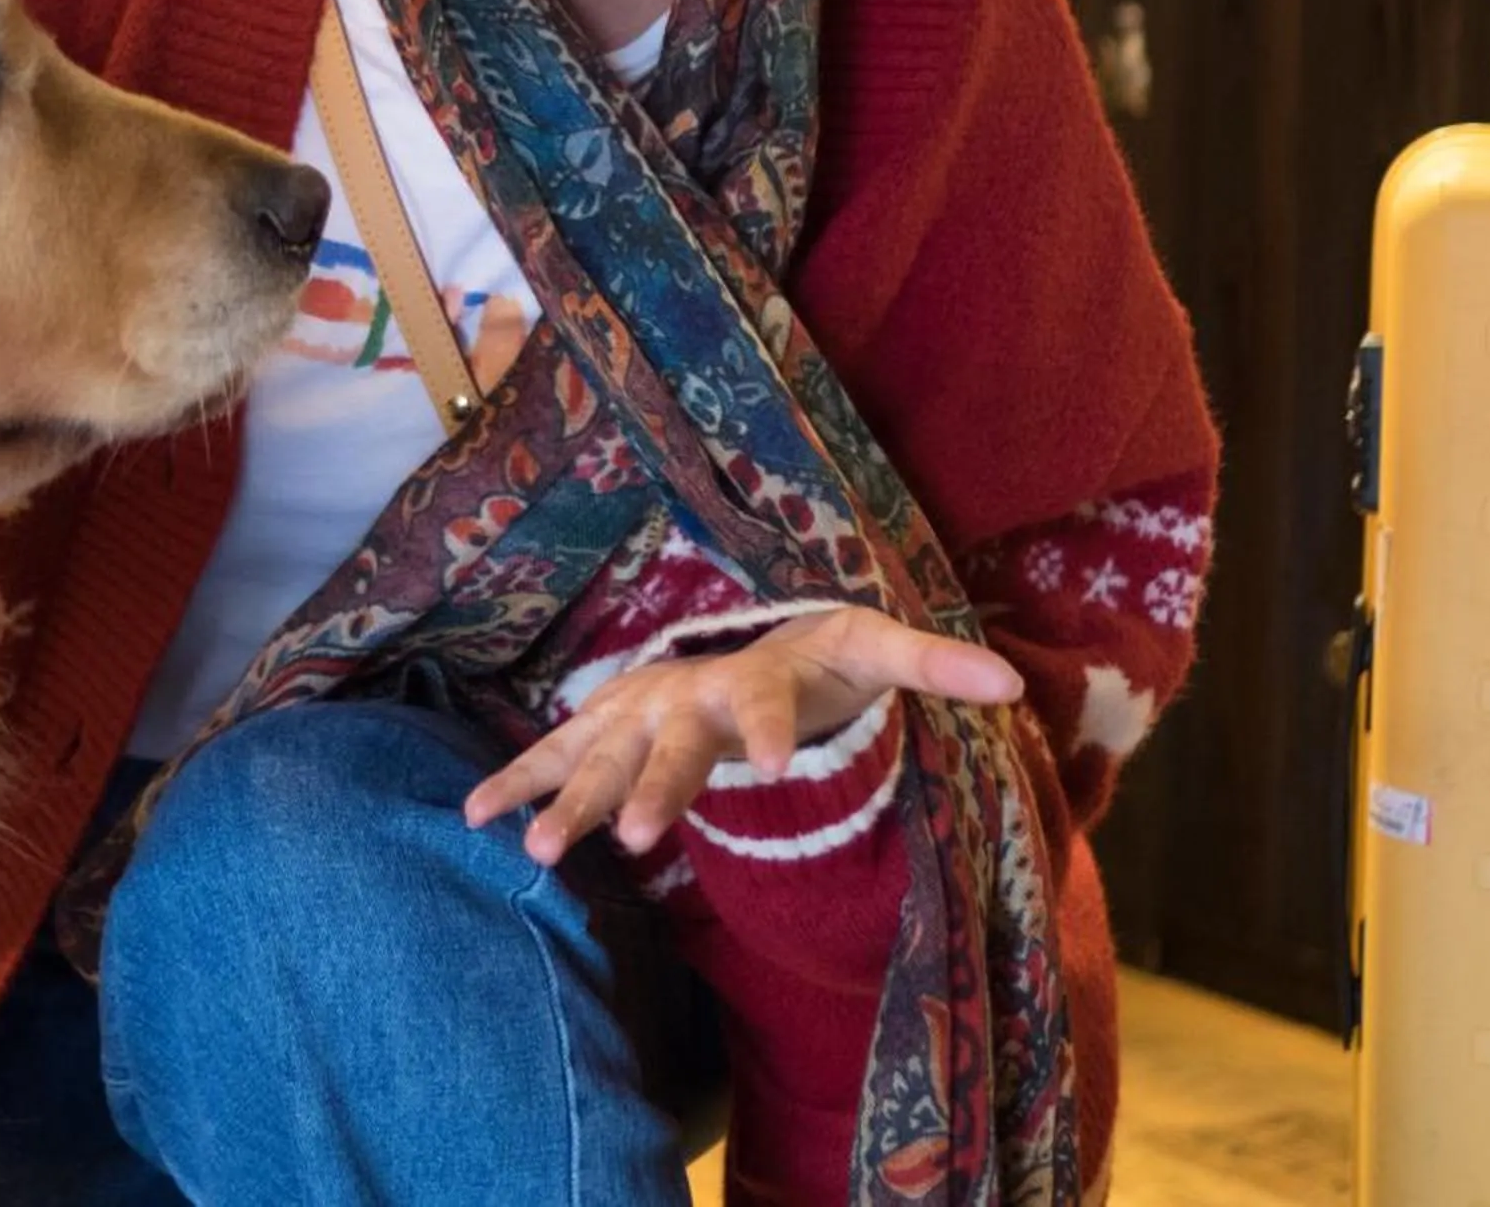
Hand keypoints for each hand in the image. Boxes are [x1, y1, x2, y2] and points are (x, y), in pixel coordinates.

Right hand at [462, 607, 1022, 867]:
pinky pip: (554, 757)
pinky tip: (476, 820)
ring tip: (544, 852)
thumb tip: (1013, 685)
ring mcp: (637, 709)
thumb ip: (936, 666)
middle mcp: (688, 690)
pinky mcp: (605, 730)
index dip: (774, 728)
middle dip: (652, 788)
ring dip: (569, 800)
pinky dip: (516, 784)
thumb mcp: (878, 652)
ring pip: (600, 756)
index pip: (767, 699)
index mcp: (756, 674)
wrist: (751, 637)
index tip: (782, 768)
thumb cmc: (820, 657)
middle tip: (633, 840)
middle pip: (671, 742)